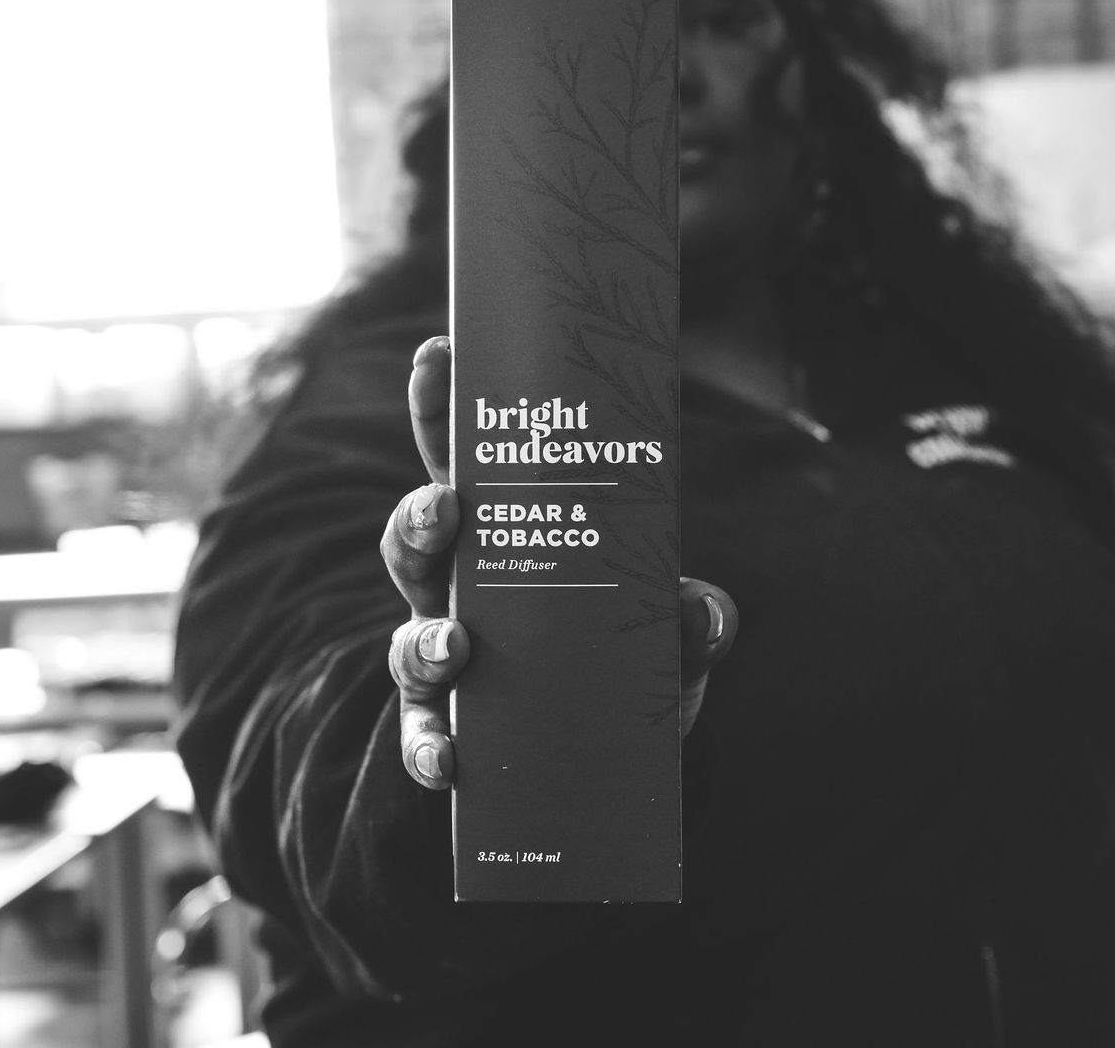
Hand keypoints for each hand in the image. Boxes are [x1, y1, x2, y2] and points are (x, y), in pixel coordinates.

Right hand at [380, 335, 738, 790]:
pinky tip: (451, 764)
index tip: (440, 351)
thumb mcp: (671, 631)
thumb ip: (693, 619)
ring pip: (409, 637)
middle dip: (420, 517)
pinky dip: (431, 750)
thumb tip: (705, 613)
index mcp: (506, 535)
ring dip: (425, 641)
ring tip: (457, 648)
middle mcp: (462, 590)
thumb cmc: (628, 656)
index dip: (443, 406)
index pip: (463, 460)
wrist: (617, 754)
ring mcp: (447, 659)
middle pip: (416, 539)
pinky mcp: (449, 729)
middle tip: (444, 507)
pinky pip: (422, 737)